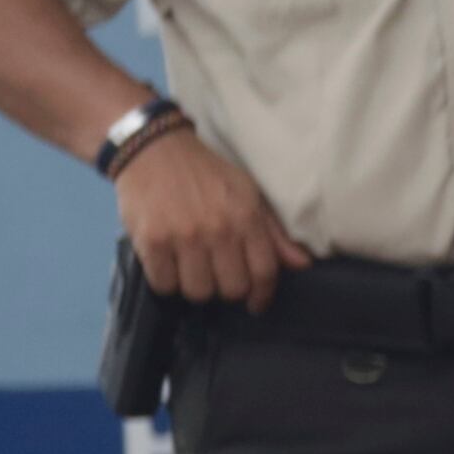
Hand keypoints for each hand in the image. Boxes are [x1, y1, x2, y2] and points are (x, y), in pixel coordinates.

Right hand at [117, 127, 311, 308]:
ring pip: (198, 291)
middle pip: (232, 289)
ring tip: (191, 270)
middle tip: (217, 277)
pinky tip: (168, 266)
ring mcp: (183, 236)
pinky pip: (164, 283)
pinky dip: (166, 281)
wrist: (153, 148)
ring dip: (195, 286)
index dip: (262, 295)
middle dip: (226, 289)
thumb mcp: (248, 195)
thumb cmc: (206, 174)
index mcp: (246, 218)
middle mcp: (218, 229)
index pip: (264, 273)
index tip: (255, 304)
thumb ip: (273, 233)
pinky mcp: (151, 240)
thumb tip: (302, 265)